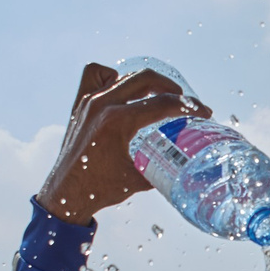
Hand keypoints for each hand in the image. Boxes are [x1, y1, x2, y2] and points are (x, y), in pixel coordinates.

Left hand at [36, 63, 209, 225]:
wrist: (65, 195)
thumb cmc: (99, 189)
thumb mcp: (138, 179)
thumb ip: (163, 167)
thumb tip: (186, 163)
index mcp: (119, 122)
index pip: (164, 104)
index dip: (190, 106)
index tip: (203, 111)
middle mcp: (103, 105)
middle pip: (147, 79)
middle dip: (172, 88)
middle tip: (185, 101)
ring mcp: (89, 101)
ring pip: (125, 75)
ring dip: (147, 83)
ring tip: (159, 94)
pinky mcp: (80, 104)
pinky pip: (96, 75)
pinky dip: (111, 77)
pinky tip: (121, 89)